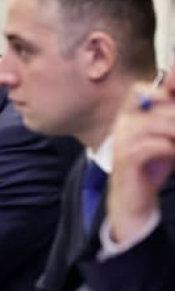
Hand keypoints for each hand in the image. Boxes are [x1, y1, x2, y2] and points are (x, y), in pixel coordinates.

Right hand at [108, 83, 174, 242]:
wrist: (134, 200)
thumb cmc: (151, 167)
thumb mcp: (164, 137)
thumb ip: (170, 120)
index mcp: (129, 116)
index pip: (139, 90)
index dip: (160, 92)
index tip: (172, 103)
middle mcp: (122, 124)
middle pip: (156, 107)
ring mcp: (121, 141)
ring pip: (156, 124)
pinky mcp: (126, 159)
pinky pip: (153, 145)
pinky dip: (170, 149)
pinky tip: (173, 154)